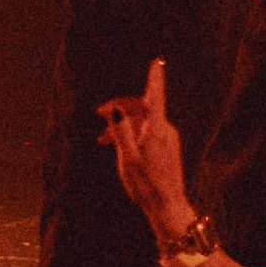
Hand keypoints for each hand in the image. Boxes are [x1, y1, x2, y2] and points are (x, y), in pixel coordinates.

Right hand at [97, 57, 190, 238]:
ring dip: (122, 124)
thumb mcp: (127, 160)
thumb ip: (121, 133)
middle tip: (98, 112)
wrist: (167, 205)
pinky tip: (115, 145)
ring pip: (142, 121)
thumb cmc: (146, 185)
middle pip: (142, 108)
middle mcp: (165, 130)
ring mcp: (167, 138)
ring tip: (101, 138)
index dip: (154, 78)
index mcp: (156, 131)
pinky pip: (146, 132)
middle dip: (120, 106)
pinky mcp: (166, 147)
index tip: (158, 61)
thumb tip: (116, 110)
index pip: (155, 97)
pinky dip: (131, 133)